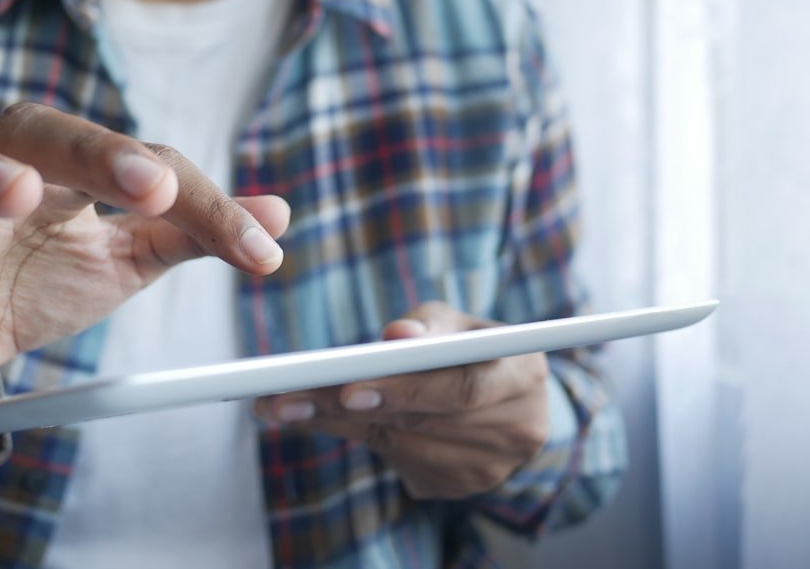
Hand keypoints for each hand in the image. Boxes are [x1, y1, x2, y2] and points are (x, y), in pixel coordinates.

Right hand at [0, 103, 289, 427]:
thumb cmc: (47, 280)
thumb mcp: (131, 257)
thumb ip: (196, 232)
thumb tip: (280, 214)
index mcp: (65, 169)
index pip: (143, 166)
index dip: (205, 204)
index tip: (261, 251)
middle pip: (38, 134)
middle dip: (97, 153)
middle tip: (151, 186)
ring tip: (13, 191)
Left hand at [255, 302, 549, 499]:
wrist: (503, 398)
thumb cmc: (470, 346)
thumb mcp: (456, 322)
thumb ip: (426, 325)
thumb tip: (395, 335)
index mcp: (524, 374)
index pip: (462, 388)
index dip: (407, 390)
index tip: (348, 389)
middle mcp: (517, 429)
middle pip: (421, 422)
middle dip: (346, 408)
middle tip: (285, 399)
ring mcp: (490, 468)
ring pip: (400, 447)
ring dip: (337, 424)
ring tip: (284, 406)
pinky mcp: (460, 487)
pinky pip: (397, 463)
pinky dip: (356, 437)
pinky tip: (319, 419)